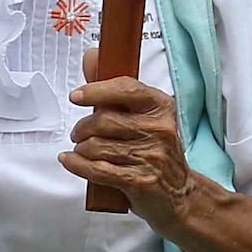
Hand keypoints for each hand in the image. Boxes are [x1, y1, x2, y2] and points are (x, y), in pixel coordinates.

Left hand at [60, 48, 194, 231]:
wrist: (180, 195)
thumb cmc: (156, 150)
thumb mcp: (143, 116)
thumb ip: (114, 88)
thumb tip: (91, 56)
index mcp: (160, 106)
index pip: (125, 89)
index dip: (96, 90)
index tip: (76, 95)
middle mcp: (160, 129)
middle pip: (104, 120)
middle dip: (82, 127)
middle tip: (78, 132)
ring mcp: (152, 156)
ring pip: (97, 146)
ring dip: (81, 148)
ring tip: (81, 149)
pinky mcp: (141, 181)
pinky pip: (98, 169)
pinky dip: (78, 164)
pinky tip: (71, 160)